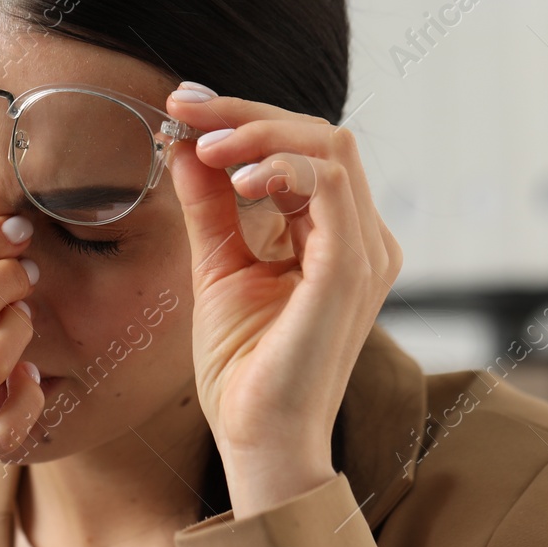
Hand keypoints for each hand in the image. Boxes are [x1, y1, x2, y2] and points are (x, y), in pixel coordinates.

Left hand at [165, 88, 401, 515]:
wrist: (258, 439)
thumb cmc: (245, 369)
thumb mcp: (218, 267)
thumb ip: (211, 206)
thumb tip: (187, 142)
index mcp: (338, 238)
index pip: (303, 150)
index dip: (244, 117)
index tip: (183, 107)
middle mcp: (363, 239)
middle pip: (320, 134)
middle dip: (246, 112)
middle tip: (184, 109)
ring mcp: (364, 252)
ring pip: (329, 146)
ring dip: (259, 132)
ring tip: (206, 145)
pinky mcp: (350, 271)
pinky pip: (329, 187)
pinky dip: (282, 166)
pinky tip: (238, 176)